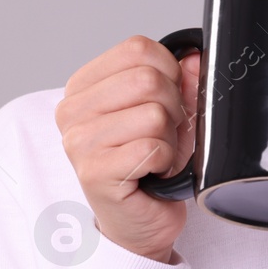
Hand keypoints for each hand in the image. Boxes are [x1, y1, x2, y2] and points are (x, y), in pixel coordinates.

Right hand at [56, 36, 200, 263]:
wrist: (140, 219)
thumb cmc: (151, 163)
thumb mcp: (170, 112)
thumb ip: (181, 80)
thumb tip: (195, 56)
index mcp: (84, 86)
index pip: (138, 48)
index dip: (170, 72)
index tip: (167, 101)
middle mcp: (72, 111)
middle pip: (148, 79)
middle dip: (174, 108)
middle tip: (163, 135)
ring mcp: (78, 142)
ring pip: (154, 114)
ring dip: (170, 138)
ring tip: (156, 155)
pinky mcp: (93, 172)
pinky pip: (152, 148)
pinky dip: (165, 161)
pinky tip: (152, 172)